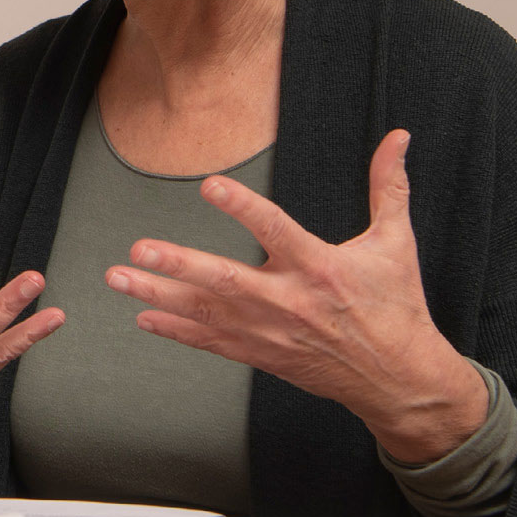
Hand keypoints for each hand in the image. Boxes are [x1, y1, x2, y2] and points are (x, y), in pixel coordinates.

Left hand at [102, 130, 484, 461]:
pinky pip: (212, 343)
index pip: (275, 230)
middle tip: (138, 251)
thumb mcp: (396, 243)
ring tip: (118, 279)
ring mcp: (271, 332)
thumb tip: (398, 137)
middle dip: (178, 266)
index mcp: (320, 267)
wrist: (397, 379)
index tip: (210, 185)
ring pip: (207, 314)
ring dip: (159, 297)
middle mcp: (289, 302)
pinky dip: (176, 331)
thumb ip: (388, 187)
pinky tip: (144, 317)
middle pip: (225, 281)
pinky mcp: (262, 355)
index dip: (242, 207)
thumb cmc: (396, 306)